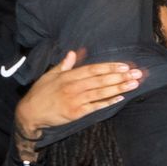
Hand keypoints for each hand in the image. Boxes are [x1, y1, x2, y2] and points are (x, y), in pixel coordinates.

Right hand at [14, 50, 141, 140]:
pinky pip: (95, 106)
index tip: (124, 66)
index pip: (93, 69)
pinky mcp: (76, 112)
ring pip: (100, 92)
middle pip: (100, 80)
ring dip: (119, 88)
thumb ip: (64, 65)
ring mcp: (75, 100)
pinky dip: (108, 102)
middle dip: (120, 76)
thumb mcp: (50, 75)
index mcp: (68, 76)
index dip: (109, 67)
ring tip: (134, 84)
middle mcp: (73, 86)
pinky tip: (120, 98)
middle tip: (137, 74)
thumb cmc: (40, 92)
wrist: (30, 113)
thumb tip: (73, 52)